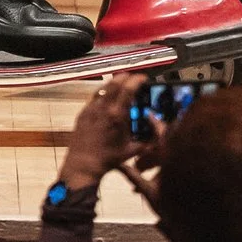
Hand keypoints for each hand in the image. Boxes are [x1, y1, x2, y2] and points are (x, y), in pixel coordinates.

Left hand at [58, 72, 144, 191]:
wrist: (84, 163)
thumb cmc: (109, 158)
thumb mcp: (132, 150)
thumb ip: (148, 141)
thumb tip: (159, 134)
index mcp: (117, 115)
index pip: (128, 89)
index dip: (136, 80)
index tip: (143, 78)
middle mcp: (103, 108)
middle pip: (114, 83)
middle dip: (125, 77)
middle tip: (133, 79)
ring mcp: (91, 108)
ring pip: (103, 88)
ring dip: (113, 83)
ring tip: (121, 85)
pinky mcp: (82, 112)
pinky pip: (94, 97)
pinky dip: (103, 93)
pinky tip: (108, 98)